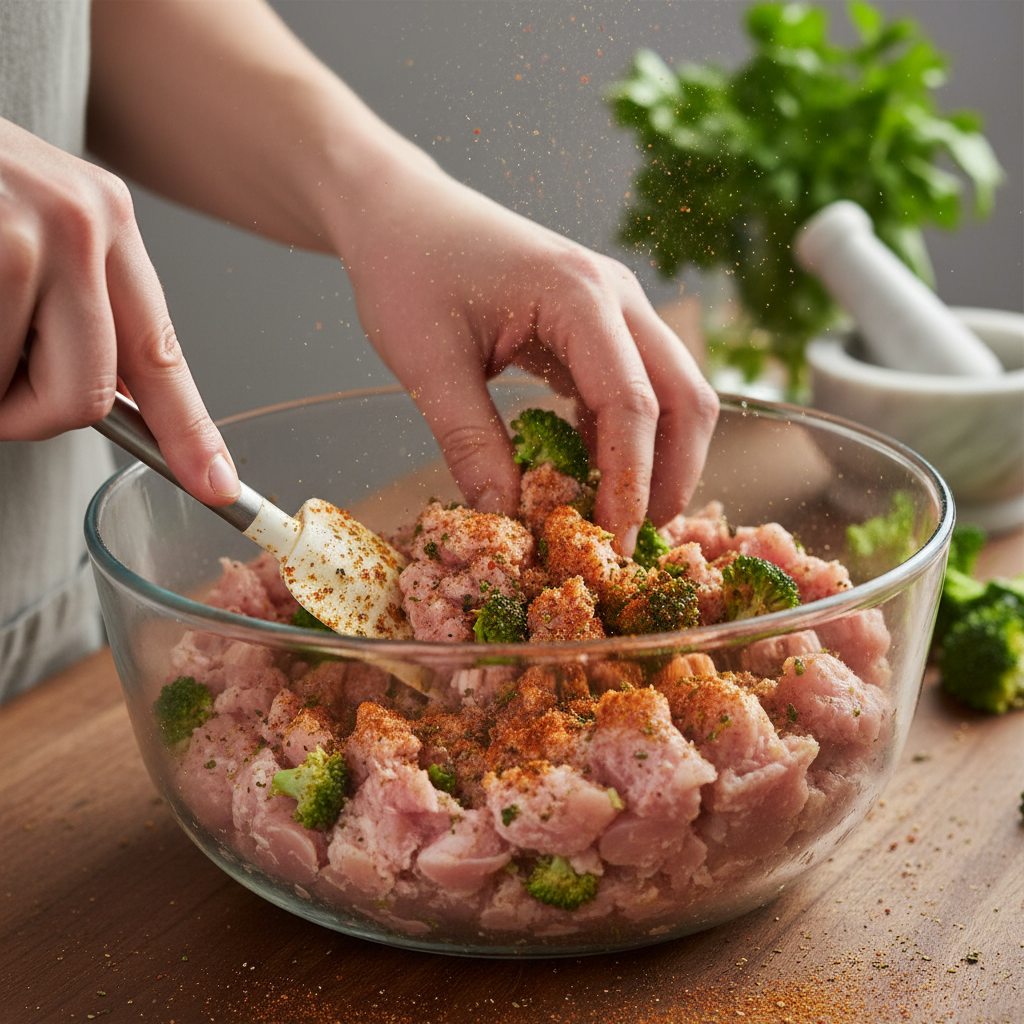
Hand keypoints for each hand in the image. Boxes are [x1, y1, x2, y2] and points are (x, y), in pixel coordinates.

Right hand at [0, 117, 239, 504]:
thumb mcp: (34, 224)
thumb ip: (77, 306)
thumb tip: (108, 394)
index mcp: (108, 222)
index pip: (160, 354)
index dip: (188, 432)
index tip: (216, 486)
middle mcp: (81, 225)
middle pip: (86, 396)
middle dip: (26, 412)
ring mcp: (24, 237)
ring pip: (18, 389)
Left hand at [339, 159, 718, 553]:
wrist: (400, 212)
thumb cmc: (408, 269)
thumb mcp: (427, 364)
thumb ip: (470, 440)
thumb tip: (505, 516)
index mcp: (578, 295)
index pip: (632, 402)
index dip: (630, 480)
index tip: (614, 541)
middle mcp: (615, 296)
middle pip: (684, 395)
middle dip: (673, 473)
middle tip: (635, 539)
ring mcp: (614, 306)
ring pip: (673, 391)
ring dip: (659, 456)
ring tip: (618, 516)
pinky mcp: (597, 322)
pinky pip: (635, 385)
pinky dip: (626, 435)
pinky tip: (591, 472)